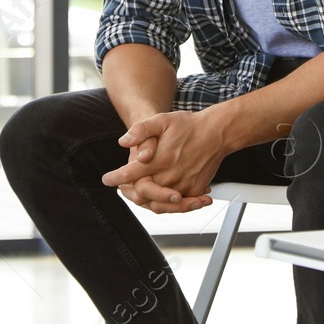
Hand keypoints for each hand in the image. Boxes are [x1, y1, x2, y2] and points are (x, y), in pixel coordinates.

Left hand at [102, 110, 224, 212]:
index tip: (107, 180)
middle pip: (143, 193)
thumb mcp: (162, 120)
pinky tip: (162, 195)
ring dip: (148, 200)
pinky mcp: (195, 189)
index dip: (116, 177)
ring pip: (160, 203)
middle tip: (124, 189)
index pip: (131, 174)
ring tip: (140, 194)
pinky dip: (167, 203)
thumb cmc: (189, 125)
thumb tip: (123, 142)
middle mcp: (170, 175)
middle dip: (131, 192)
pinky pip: (178, 203)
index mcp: (160, 159)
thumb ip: (141, 130)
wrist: (217, 132)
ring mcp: (184, 184)